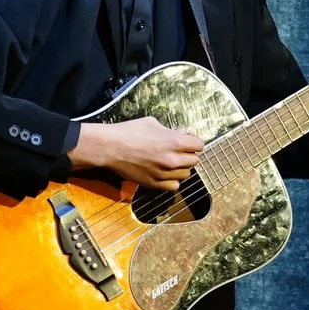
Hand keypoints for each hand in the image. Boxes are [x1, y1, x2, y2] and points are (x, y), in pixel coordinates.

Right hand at [68, 116, 204, 186]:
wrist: (110, 148)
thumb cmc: (129, 131)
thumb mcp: (152, 123)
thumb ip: (171, 130)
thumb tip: (183, 133)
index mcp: (175, 142)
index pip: (199, 145)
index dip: (193, 142)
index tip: (187, 141)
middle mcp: (173, 160)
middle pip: (194, 160)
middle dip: (187, 154)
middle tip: (177, 151)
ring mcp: (164, 174)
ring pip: (186, 174)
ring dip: (181, 168)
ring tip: (170, 162)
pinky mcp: (155, 184)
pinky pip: (174, 186)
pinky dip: (172, 180)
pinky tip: (164, 173)